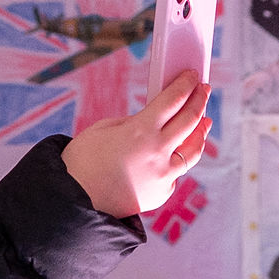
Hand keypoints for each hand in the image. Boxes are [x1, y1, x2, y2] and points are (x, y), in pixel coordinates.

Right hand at [63, 72, 210, 217]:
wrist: (73, 202)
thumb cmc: (81, 161)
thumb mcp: (104, 129)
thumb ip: (134, 122)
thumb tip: (154, 121)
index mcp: (141, 130)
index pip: (173, 100)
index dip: (185, 85)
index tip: (192, 76)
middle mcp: (158, 152)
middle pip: (190, 120)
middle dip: (199, 100)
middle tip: (204, 89)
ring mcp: (163, 175)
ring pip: (193, 150)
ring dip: (201, 132)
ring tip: (205, 121)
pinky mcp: (161, 193)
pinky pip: (175, 172)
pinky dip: (176, 160)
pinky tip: (177, 151)